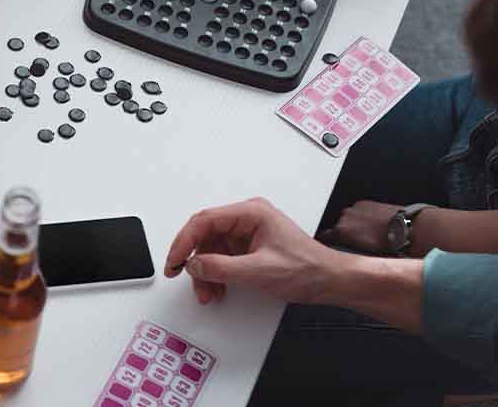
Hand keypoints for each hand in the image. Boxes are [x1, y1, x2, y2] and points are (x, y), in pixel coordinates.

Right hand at [165, 198, 343, 304]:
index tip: (174, 260)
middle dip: (195, 260)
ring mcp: (248, 233)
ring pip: (212, 249)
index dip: (184, 241)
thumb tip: (194, 264)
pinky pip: (223, 258)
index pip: (205, 221)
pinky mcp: (249, 247)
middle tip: (182, 275)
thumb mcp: (260, 271)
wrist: (331, 281)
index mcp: (251, 213)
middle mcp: (247, 219)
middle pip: (206, 235)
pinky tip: (218, 288)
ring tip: (207, 291)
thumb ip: (222, 268)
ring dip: (205, 271)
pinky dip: (217, 274)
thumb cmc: (308, 269)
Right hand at [317, 200, 400, 253]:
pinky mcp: (363, 203)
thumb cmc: (387, 243)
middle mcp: (344, 218)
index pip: (325, 235)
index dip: (327, 240)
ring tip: (367, 232)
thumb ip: (348, 249)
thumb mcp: (364, 254)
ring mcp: (354, 209)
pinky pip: (358, 211)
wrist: (404, 228)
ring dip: (354, 223)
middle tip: (357, 241)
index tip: (328, 243)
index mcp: (341, 232)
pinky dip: (362, 215)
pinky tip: (372, 222)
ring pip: (348, 218)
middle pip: (337, 226)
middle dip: (344, 232)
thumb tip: (346, 253)